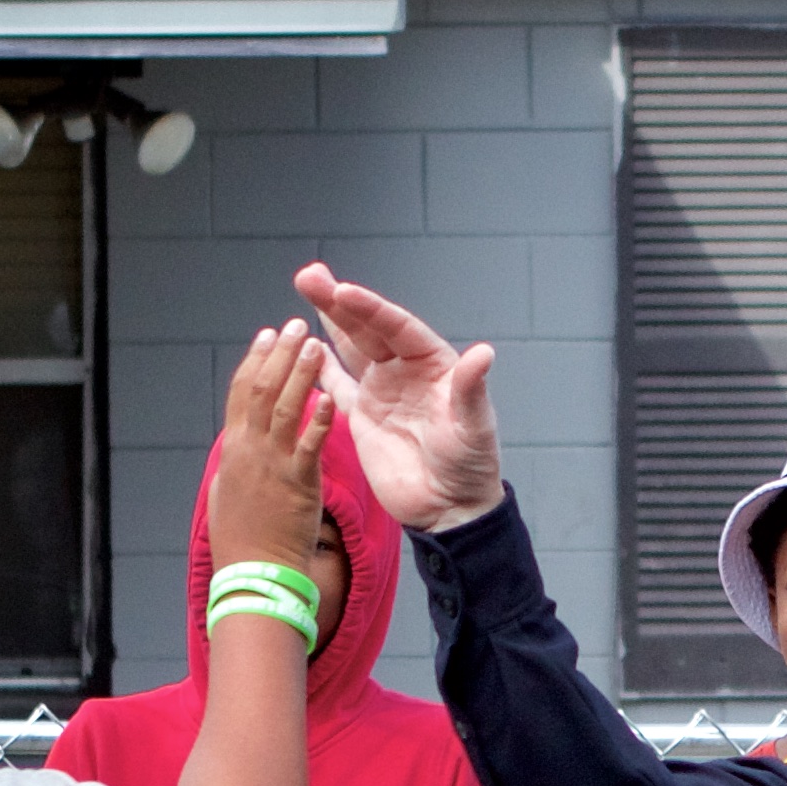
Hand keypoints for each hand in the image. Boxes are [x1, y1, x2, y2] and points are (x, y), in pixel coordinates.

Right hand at [211, 322, 335, 574]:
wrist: (253, 573)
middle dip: (278, 354)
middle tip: (294, 324)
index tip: (266, 335)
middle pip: (260, 389)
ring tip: (314, 343)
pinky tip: (329, 395)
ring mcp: (271, 464)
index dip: (255, 360)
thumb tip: (238, 442)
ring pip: (282, 408)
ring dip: (299, 373)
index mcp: (234, 448)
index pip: (241, 392)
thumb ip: (239, 461)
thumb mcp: (230, 491)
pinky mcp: (296, 484)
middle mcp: (248, 449)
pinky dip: (317, 419)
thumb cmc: (243, 539)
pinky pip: (308, 445)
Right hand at [296, 266, 504, 530]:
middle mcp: (404, 370)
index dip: (370, 309)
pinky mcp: (361, 416)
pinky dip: (319, 367)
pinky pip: (336, 385)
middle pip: (367, 328)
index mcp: (432, 364)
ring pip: (349, 347)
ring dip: (327, 320)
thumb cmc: (471, 466)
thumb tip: (483, 353)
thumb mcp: (474, 427)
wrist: (450, 509)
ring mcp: (381, 391)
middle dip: (338, 302)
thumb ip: (471, 390)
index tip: (344, 290)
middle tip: (309, 276)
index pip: (396, 328)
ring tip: (304, 286)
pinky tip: (303, 346)